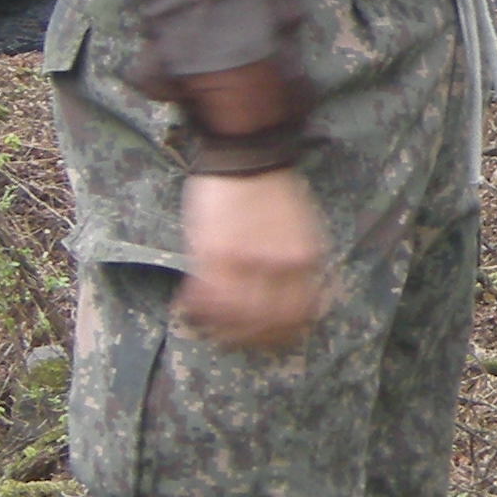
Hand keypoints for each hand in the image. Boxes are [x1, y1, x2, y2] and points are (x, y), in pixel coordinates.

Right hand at [179, 167, 331, 349]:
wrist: (248, 155)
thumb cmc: (274, 191)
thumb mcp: (303, 230)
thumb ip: (299, 266)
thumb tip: (296, 304)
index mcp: (307, 260)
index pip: (300, 317)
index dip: (283, 336)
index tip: (269, 341)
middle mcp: (281, 267)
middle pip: (268, 325)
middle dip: (251, 340)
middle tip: (235, 340)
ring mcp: (247, 263)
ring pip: (236, 319)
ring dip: (221, 330)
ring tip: (210, 329)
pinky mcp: (215, 255)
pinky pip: (207, 298)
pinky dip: (197, 310)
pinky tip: (190, 308)